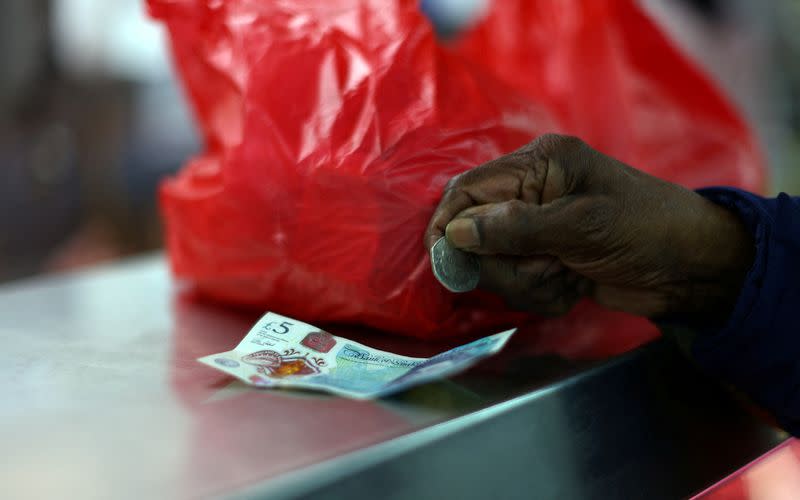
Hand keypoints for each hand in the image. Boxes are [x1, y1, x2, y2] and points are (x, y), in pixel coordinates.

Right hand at [424, 134, 753, 318]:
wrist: (693, 269)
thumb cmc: (645, 229)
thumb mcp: (582, 225)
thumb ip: (515, 228)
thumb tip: (454, 233)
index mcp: (539, 165)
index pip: (469, 188)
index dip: (448, 222)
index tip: (440, 257)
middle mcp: (531, 194)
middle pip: (476, 234)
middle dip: (506, 263)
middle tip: (547, 267)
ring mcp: (538, 230)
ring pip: (496, 266)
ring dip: (529, 281)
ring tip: (569, 277)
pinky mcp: (546, 260)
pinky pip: (519, 285)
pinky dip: (543, 294)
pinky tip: (574, 288)